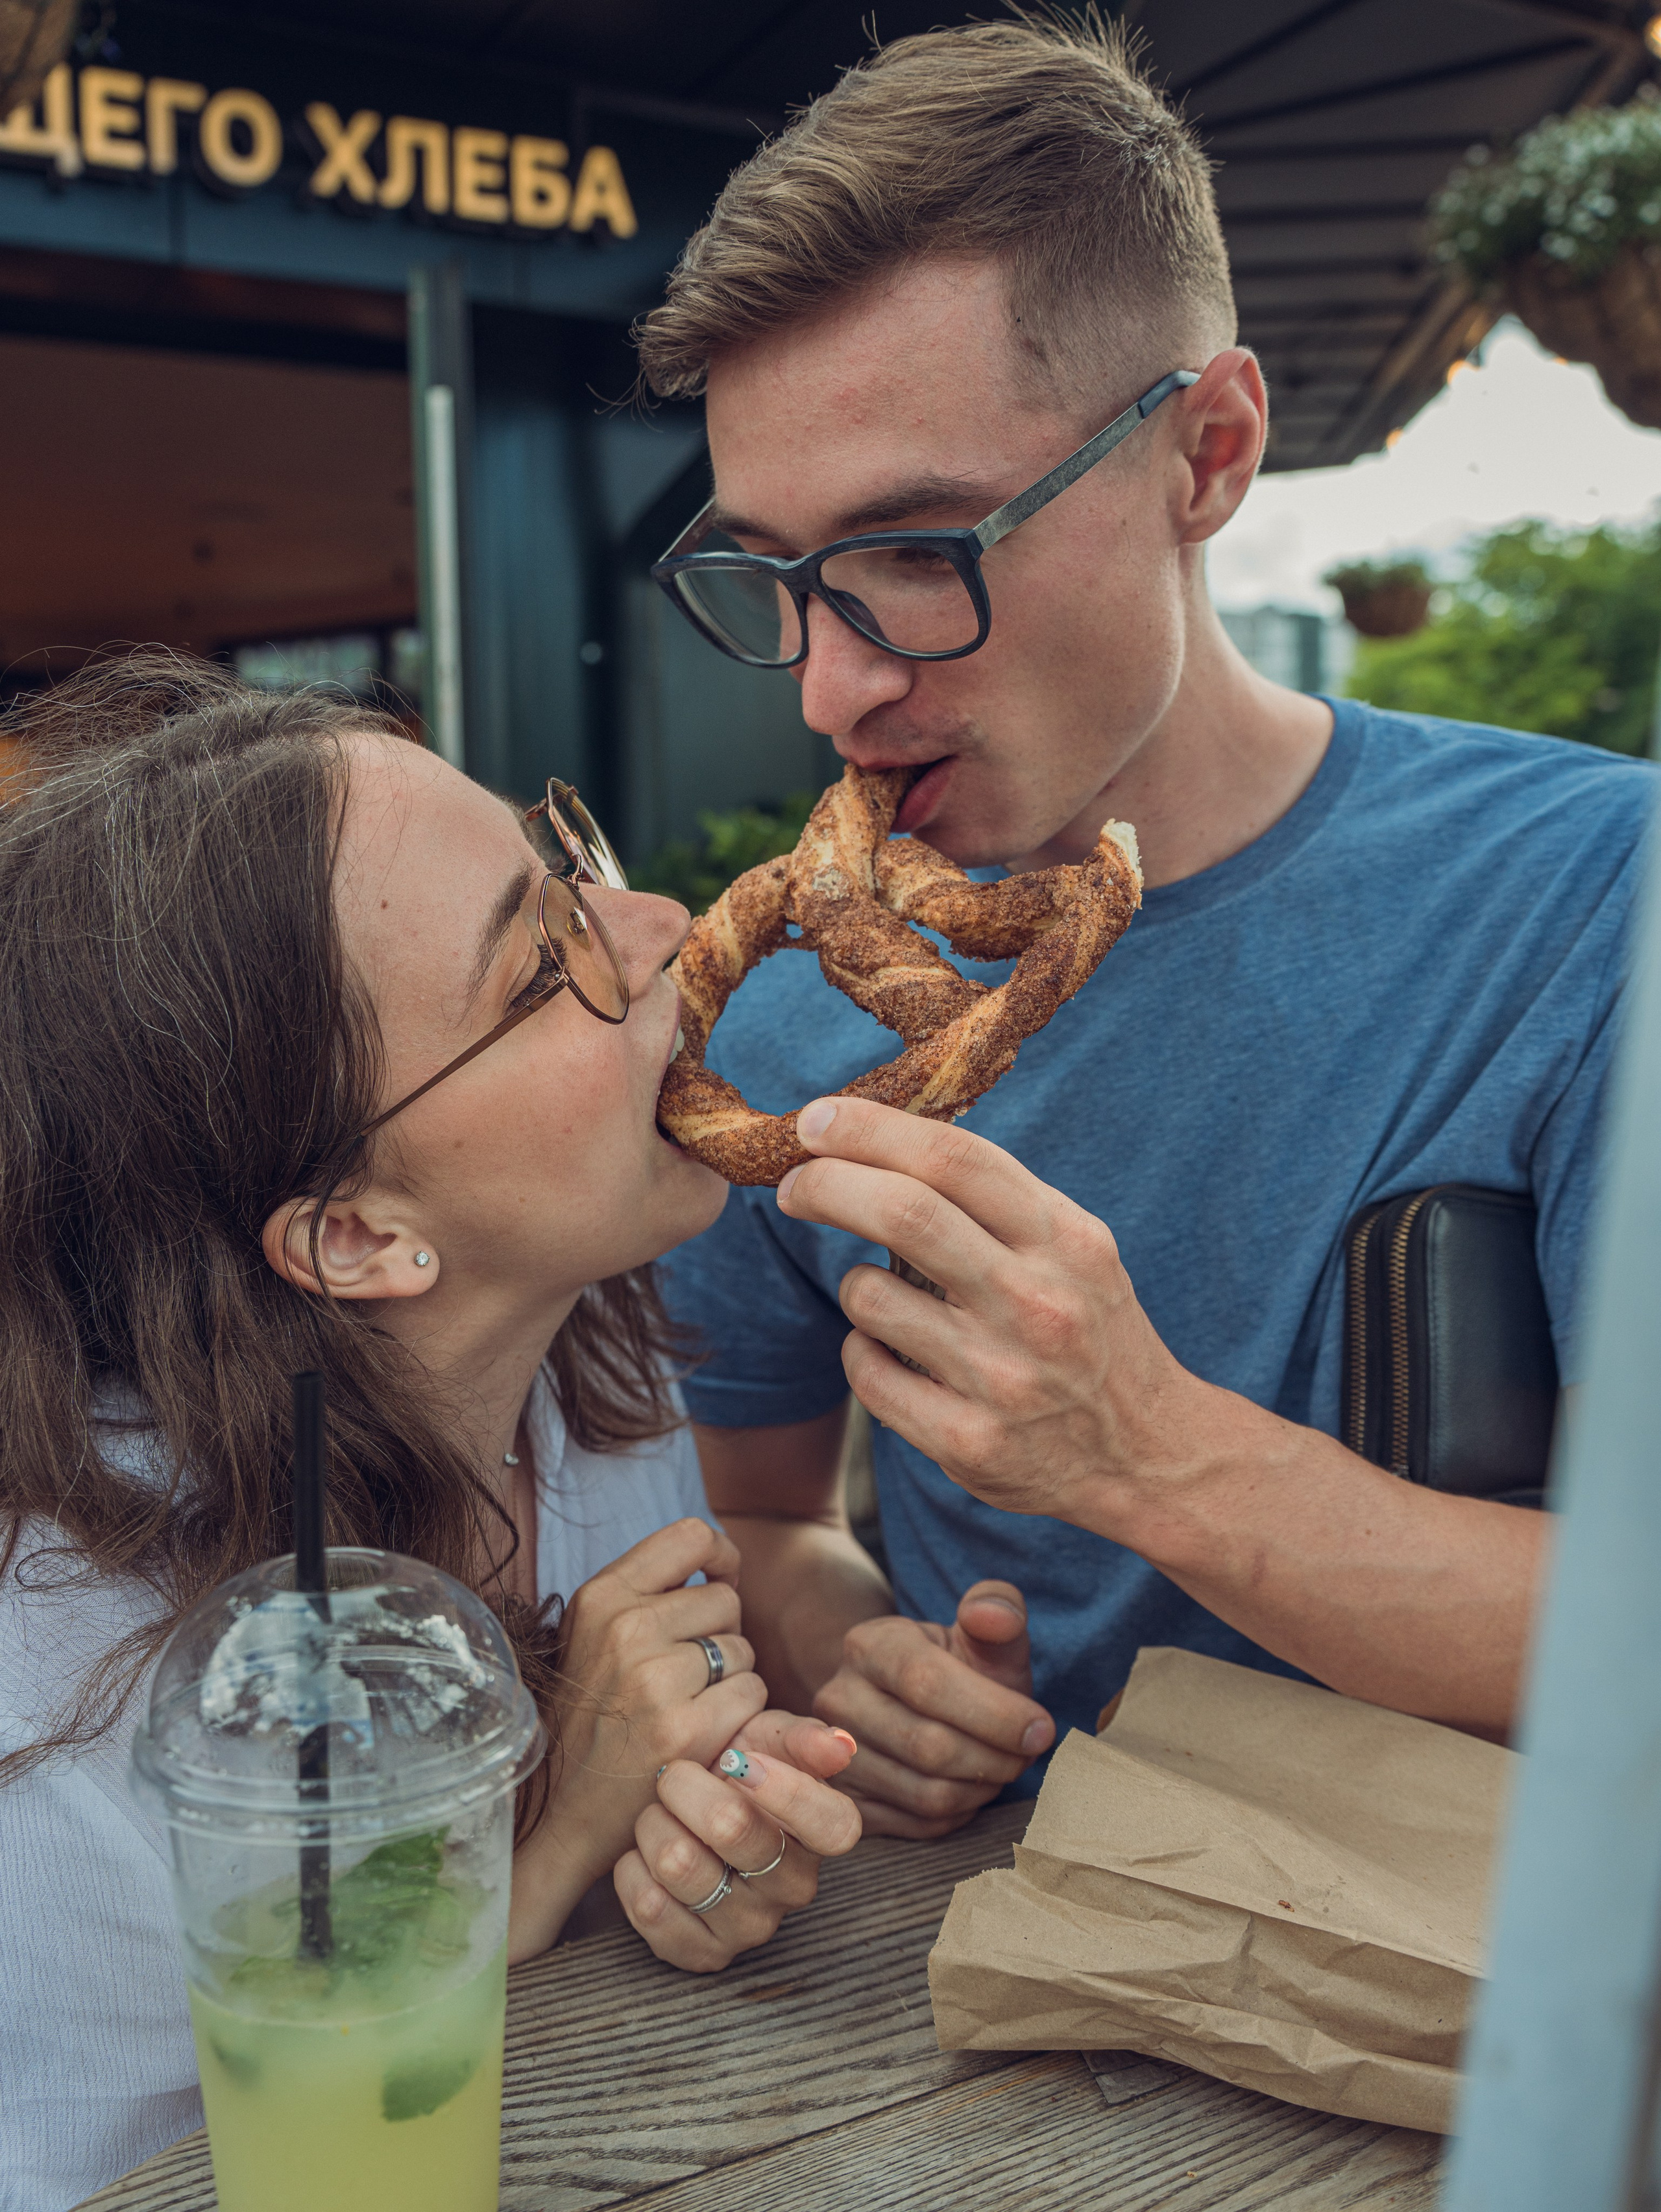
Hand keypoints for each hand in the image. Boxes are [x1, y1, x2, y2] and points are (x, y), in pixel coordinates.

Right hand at [510, 1518, 766, 1957]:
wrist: (567, 1812)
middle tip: (686, 1676)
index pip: (690, 1536)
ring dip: (733, 1678)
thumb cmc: (596, 1716)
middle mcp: (625, 1628)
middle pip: (725, 1599)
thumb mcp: (599, 1636)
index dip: (721, 1556)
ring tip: (687, 1706)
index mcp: (602, 1596)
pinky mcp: (683, 1728)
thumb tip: (723, 1563)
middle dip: (721, 1634)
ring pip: (743, 1649)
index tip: (721, 1581)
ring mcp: (653, 1679)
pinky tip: (702, 1734)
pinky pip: (752, 1693)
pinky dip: (740, 1715)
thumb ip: (652, 1592)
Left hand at [614, 1712, 861, 1969]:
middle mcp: (794, 1887)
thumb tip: (842, 1744)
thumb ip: (802, 1739)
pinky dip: (633, 1871)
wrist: (680, 1813)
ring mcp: (750, 1927)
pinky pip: (651, 1908)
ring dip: (653, 1827)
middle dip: (688, 1789)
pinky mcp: (703, 1954)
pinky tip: (642, 1856)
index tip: (739, 1759)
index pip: (834, 1826)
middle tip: (672, 1774)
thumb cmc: (732, 1772)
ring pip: (681, 1865)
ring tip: (656, 1815)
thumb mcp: (766, 1741)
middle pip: (737, 1832)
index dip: (789, 1792)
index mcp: (820, 1833)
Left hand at [776, 1097, 1220, 1533]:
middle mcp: (1038, 1305)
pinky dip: (862, 1351)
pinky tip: (894, 1354)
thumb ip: (999, 1200)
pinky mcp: (967, 1443)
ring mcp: (1002, 1379)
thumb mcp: (1077, 1251)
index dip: (871, 1129)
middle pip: (904, 1213)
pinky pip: (867, 1373)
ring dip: (856, 1284)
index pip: (955, 1159)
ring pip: (871, 1296)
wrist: (1148, 1457)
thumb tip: (885, 1138)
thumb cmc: (1092, 1332)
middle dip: (828, 1185)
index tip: (816, 1121)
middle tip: (794, 1185)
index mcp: (1067, 1241)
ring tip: (883, 1295)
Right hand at [811, 1580, 1053, 1837]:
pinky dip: (961, 1813)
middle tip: (1028, 1753)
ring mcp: (834, 1756)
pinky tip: (974, 1787)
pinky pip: (918, 1825)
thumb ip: (999, 1611)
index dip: (995, 1713)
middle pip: (928, 1746)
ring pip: (926, 1793)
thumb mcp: (983, 1636)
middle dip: (995, 1756)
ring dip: (982, 1789)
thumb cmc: (962, 1669)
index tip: (1041, 1729)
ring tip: (1003, 1766)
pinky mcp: (848, 1803)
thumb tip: (990, 1614)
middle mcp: (838, 1698)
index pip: (928, 1683)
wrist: (912, 1706)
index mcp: (870, 1645)